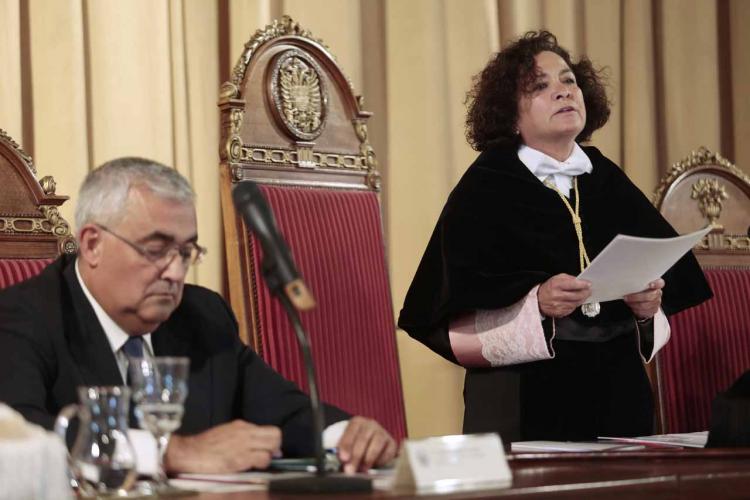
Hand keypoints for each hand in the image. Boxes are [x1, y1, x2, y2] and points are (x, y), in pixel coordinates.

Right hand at [164, 420, 280, 472]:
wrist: (190, 453)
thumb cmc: (206, 446)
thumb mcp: (226, 433)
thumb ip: (243, 436)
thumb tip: (259, 444)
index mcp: (242, 425)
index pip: (268, 429)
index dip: (272, 440)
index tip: (270, 448)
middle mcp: (246, 432)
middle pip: (275, 434)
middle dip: (276, 445)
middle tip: (270, 454)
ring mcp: (245, 444)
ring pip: (273, 445)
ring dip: (270, 455)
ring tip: (260, 462)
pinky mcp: (242, 458)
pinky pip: (263, 459)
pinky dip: (263, 463)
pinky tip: (254, 467)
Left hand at [336, 416, 397, 473]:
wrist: (369, 443)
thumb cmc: (354, 445)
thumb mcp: (347, 445)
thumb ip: (344, 453)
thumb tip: (344, 464)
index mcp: (357, 422)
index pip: (350, 431)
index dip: (346, 445)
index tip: (343, 458)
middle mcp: (371, 424)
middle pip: (363, 438)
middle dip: (356, 456)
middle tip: (350, 470)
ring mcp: (382, 433)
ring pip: (377, 444)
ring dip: (368, 459)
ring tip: (362, 470)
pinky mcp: (392, 443)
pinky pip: (388, 452)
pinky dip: (381, 460)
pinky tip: (374, 466)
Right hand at [538, 273, 591, 317]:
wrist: (538, 299)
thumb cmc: (549, 287)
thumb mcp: (556, 278)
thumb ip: (569, 278)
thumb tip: (580, 281)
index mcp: (555, 285)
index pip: (573, 284)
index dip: (583, 284)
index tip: (588, 284)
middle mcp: (556, 296)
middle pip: (577, 296)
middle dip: (586, 293)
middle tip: (589, 290)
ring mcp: (558, 306)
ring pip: (576, 303)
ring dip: (581, 299)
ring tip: (583, 295)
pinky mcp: (559, 313)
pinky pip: (571, 309)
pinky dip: (575, 305)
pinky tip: (574, 301)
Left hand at [623, 279, 663, 319]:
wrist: (641, 301)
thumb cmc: (639, 290)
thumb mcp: (639, 284)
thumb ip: (637, 283)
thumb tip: (627, 284)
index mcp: (656, 285)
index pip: (660, 283)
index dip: (656, 284)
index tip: (650, 285)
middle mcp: (658, 293)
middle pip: (650, 296)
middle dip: (636, 297)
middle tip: (626, 298)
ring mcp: (657, 302)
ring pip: (646, 305)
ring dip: (635, 304)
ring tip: (628, 302)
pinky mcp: (653, 310)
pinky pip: (645, 312)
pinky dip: (637, 310)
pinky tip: (632, 307)